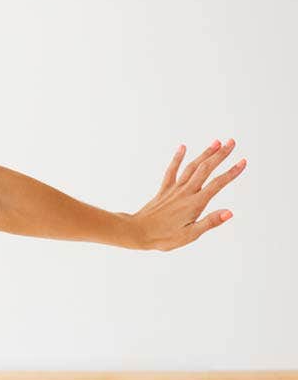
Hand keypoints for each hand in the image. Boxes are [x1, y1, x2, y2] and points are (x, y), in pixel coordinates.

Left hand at [129, 138, 245, 250]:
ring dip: (204, 154)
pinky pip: (171, 171)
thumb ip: (210, 222)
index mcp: (194, 204)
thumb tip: (229, 213)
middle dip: (220, 155)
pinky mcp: (164, 190)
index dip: (231, 172)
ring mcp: (174, 189)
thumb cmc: (163, 237)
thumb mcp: (190, 235)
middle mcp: (185, 192)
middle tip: (232, 142)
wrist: (136, 232)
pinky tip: (183, 147)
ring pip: (191, 167)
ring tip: (216, 142)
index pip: (217, 184)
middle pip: (205, 169)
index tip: (243, 162)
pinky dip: (178, 158)